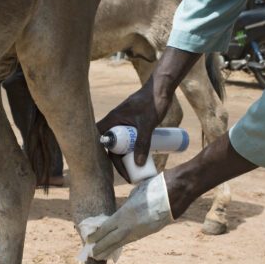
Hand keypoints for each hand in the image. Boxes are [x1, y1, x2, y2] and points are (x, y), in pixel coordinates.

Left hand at [86, 173, 173, 259]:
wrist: (175, 194)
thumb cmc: (154, 188)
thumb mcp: (135, 194)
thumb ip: (126, 205)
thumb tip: (122, 212)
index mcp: (125, 214)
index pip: (106, 228)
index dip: (96, 235)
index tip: (89, 240)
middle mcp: (130, 225)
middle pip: (112, 239)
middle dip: (101, 247)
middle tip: (92, 255)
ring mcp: (140, 230)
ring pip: (121, 242)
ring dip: (111, 248)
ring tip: (102, 255)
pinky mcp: (148, 232)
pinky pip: (131, 240)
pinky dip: (122, 244)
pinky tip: (117, 247)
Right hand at [97, 48, 202, 179]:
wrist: (162, 88)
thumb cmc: (152, 102)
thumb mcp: (147, 125)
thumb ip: (142, 143)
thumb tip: (138, 164)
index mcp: (112, 120)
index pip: (102, 143)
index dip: (108, 159)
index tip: (120, 170)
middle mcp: (115, 123)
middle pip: (112, 148)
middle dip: (120, 163)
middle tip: (131, 175)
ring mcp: (124, 124)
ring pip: (122, 145)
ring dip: (127, 158)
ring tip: (138, 171)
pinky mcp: (133, 124)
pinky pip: (129, 141)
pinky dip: (133, 151)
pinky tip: (142, 159)